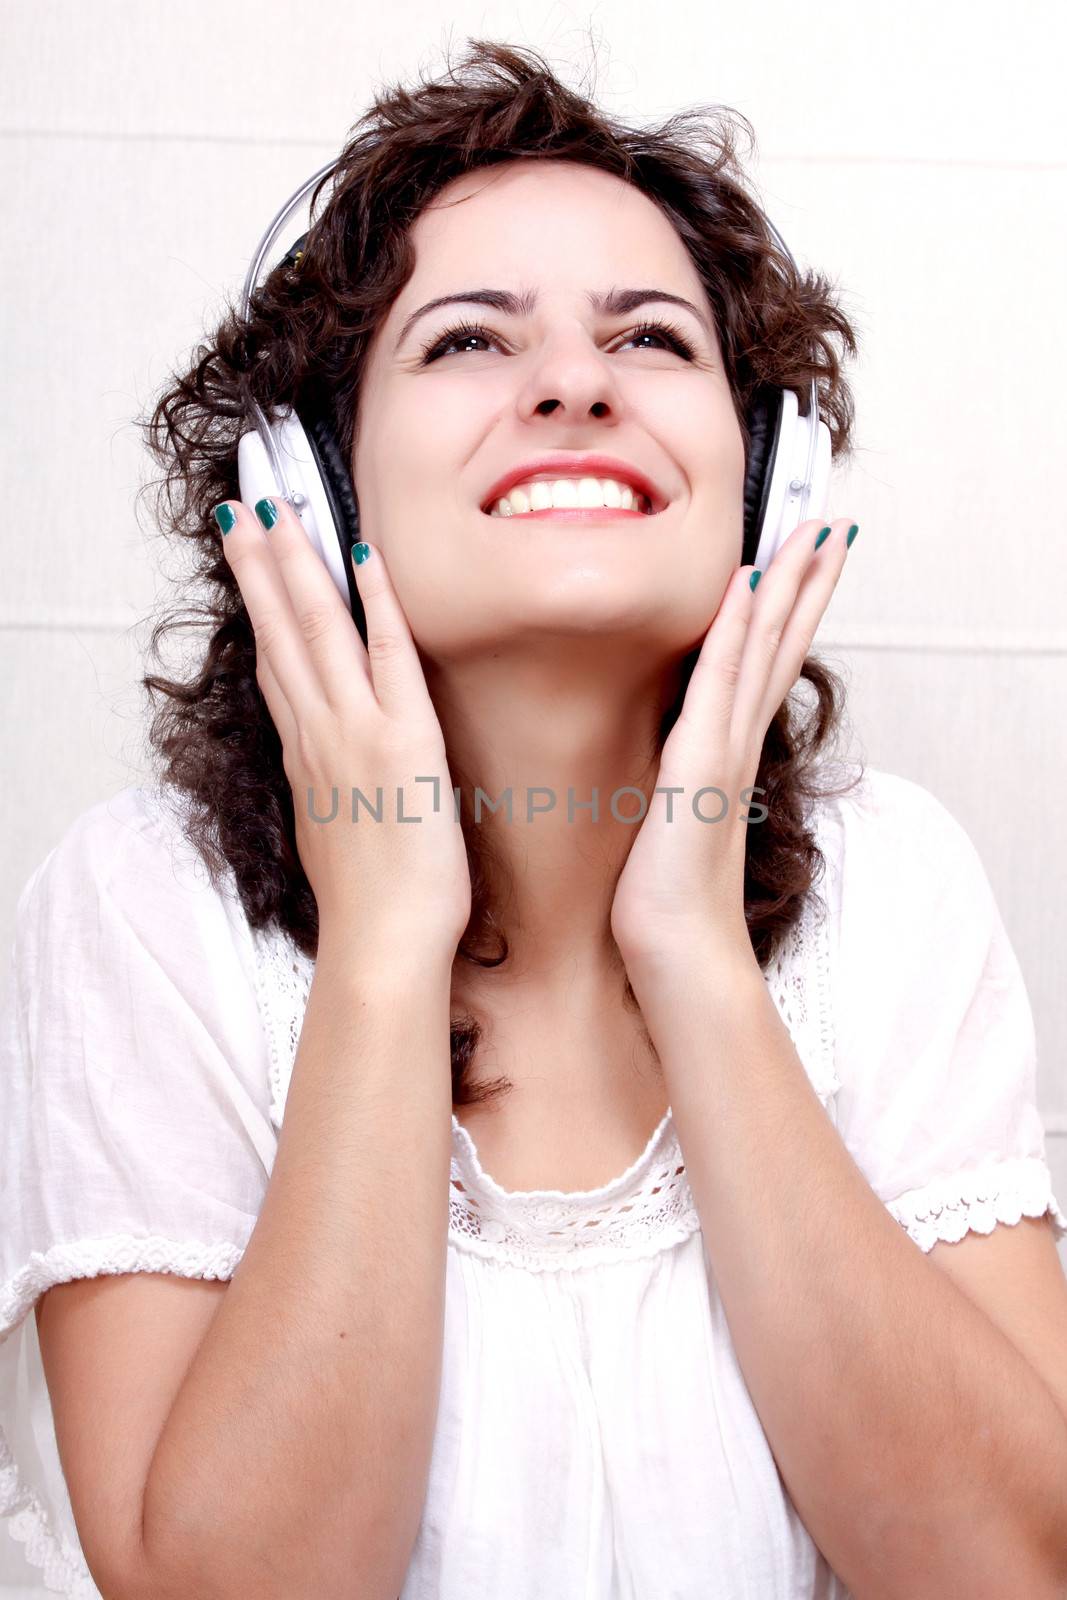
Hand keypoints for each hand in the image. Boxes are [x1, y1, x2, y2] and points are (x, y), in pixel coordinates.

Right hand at [218, 498, 471, 954]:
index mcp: (305, 755)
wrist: (381, 945)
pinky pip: (388, 654)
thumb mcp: (331, 833)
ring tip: (278, 505)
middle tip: (242, 500)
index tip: (245, 554)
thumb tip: (327, 770)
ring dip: (298, 562)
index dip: (259, 603)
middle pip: (280, 630)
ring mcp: (355, 731)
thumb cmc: (368, 904)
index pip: (275, 660)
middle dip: (260, 560)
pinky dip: (376, 602)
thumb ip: (326, 787)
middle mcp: (319, 733)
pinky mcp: (402, 740)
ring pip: (317, 630)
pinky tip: (364, 555)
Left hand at [610, 516, 856, 970]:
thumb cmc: (666, 894)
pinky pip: (720, 679)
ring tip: (814, 532)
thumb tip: (665, 759)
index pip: (766, 663)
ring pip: (764, 647)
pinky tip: (746, 583)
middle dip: (807, 582)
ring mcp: (726, 747)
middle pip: (781, 643)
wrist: (679, 945)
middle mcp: (737, 740)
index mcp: (729, 750)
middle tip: (831, 525)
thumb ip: (677, 778)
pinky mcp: (703, 760)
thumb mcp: (671, 818)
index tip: (805, 561)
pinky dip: (735, 629)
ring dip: (789, 586)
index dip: (789, 610)